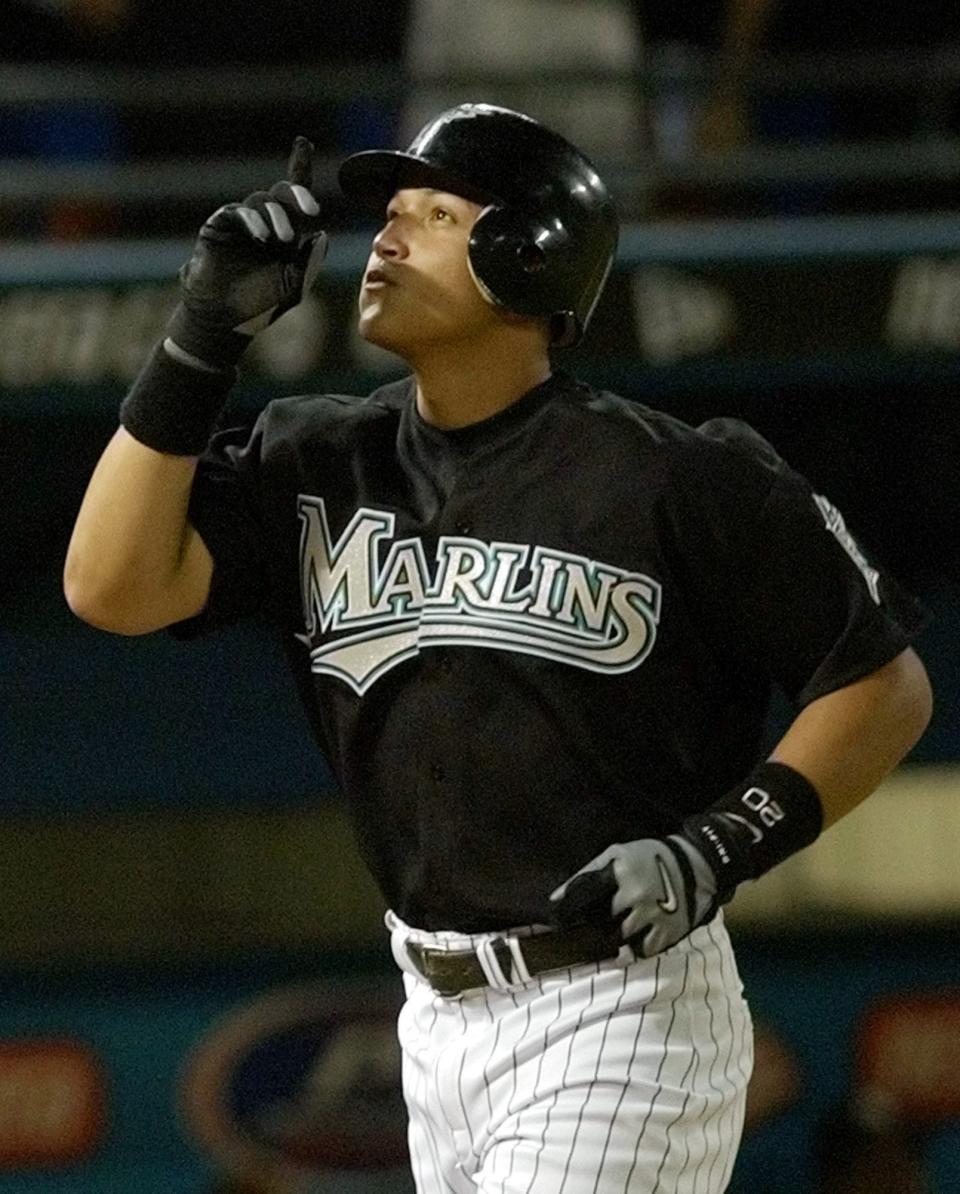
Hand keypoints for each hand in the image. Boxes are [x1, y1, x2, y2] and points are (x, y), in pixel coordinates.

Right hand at [167, 135, 327, 368]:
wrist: (224, 321)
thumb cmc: (260, 307)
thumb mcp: (293, 287)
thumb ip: (309, 263)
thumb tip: (322, 234)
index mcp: (286, 234)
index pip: (294, 197)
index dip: (299, 167)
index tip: (302, 144)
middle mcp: (264, 223)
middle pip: (280, 193)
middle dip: (297, 196)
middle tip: (311, 212)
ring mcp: (241, 224)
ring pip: (261, 202)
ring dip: (276, 216)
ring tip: (280, 239)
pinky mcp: (219, 227)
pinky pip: (236, 213)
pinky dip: (251, 220)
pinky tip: (261, 236)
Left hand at [549, 835, 718, 957]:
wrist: (695, 865)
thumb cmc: (648, 858)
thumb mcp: (616, 854)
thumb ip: (586, 874)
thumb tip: (552, 899)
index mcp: (619, 872)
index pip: (583, 895)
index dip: (568, 911)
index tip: (558, 923)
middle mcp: (635, 895)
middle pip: (602, 923)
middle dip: (598, 925)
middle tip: (601, 922)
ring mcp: (653, 914)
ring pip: (621, 939)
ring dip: (617, 937)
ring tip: (620, 928)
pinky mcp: (668, 931)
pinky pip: (644, 950)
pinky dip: (637, 947)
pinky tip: (637, 937)